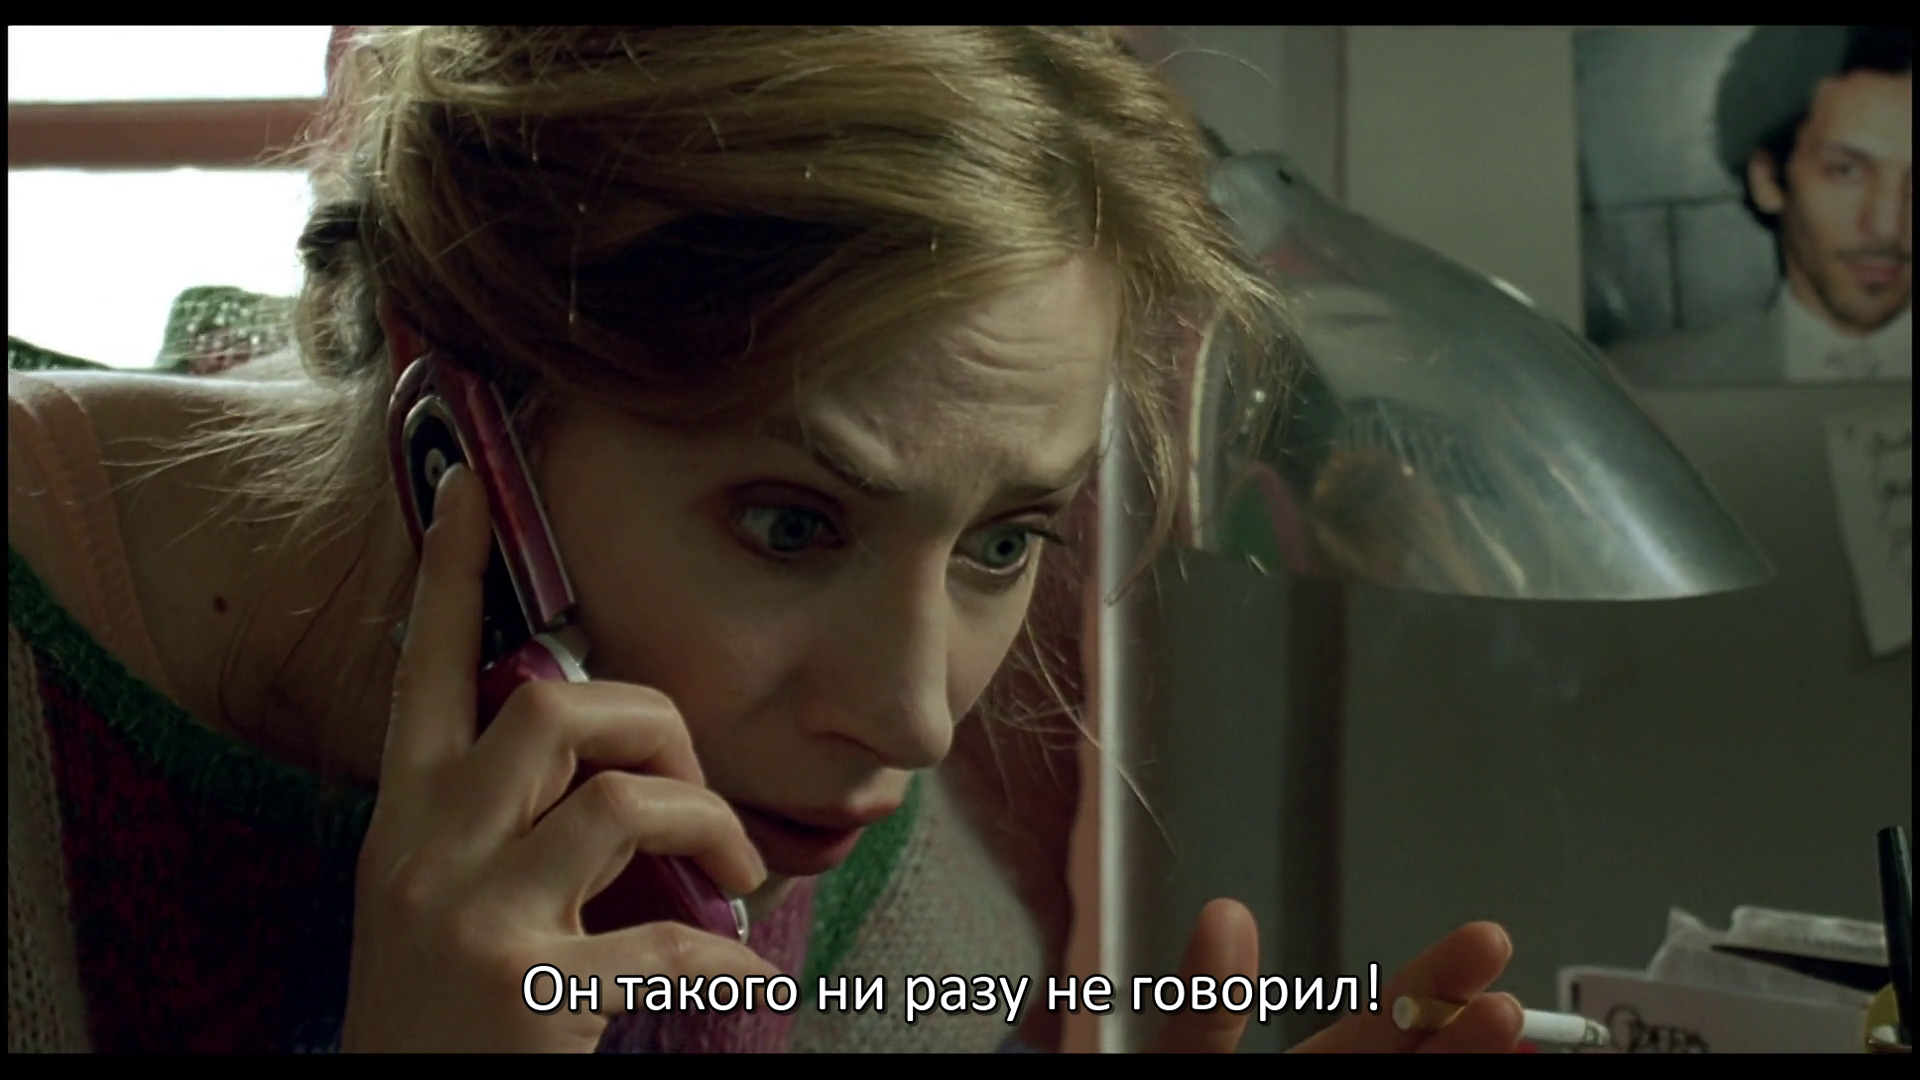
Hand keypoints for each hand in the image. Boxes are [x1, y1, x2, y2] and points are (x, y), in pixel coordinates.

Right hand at [341, 464, 776, 1051]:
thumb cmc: (445, 1009)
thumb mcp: (444, 894)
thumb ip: (506, 815)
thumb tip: (625, 761)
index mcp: (406, 817)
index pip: (422, 667)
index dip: (444, 573)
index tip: (467, 488)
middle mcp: (425, 851)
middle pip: (551, 705)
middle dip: (656, 723)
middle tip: (696, 788)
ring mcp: (470, 919)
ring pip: (622, 801)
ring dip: (710, 826)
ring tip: (737, 881)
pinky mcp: (524, 990)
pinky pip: (665, 940)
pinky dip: (723, 956)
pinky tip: (738, 976)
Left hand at [1147, 906, 1521, 1052]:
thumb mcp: (1184, 1072)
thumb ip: (1204, 1014)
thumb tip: (1225, 916)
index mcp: (1314, 1077)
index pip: (1387, 1025)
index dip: (1435, 983)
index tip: (1489, 941)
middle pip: (1422, 1073)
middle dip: (1467, 1044)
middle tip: (1506, 1010)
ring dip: (1465, 1077)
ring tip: (1499, 1042)